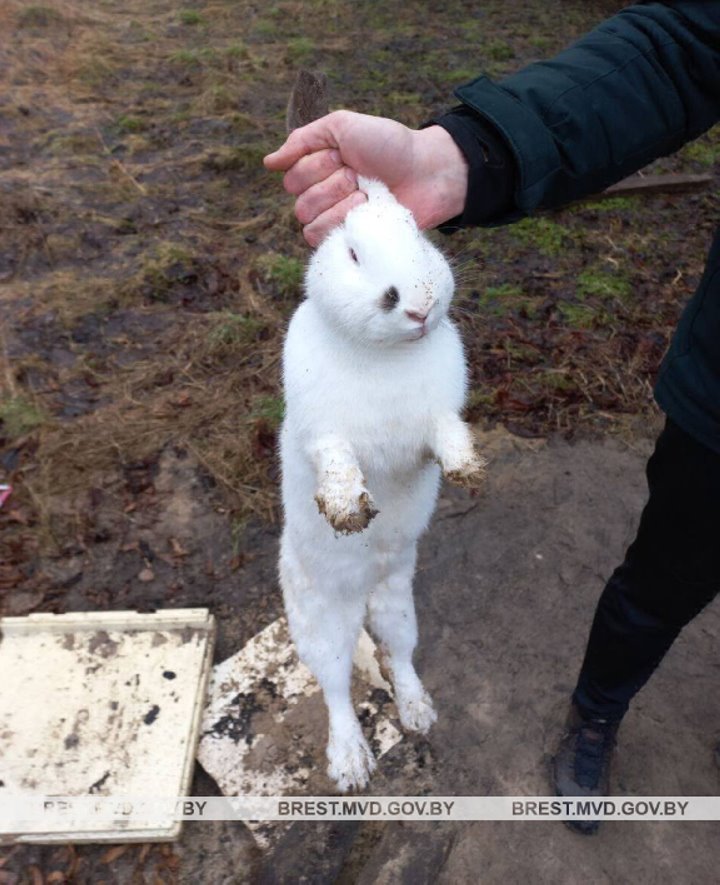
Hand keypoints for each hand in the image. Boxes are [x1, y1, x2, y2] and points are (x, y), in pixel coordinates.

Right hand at [263, 111, 468, 245]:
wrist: (426, 173)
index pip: (291, 177)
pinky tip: (367, 212)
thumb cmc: (390, 146)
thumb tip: (268, 163)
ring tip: (366, 195)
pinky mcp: (350, 242)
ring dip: (340, 204)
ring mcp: (336, 221)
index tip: (345, 156)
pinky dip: (344, 222)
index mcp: (318, 170)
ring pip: (309, 222)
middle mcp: (323, 197)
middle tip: (359, 175)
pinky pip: (324, 240)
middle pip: (299, 201)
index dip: (316, 166)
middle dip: (331, 184)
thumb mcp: (343, 126)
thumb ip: (303, 140)